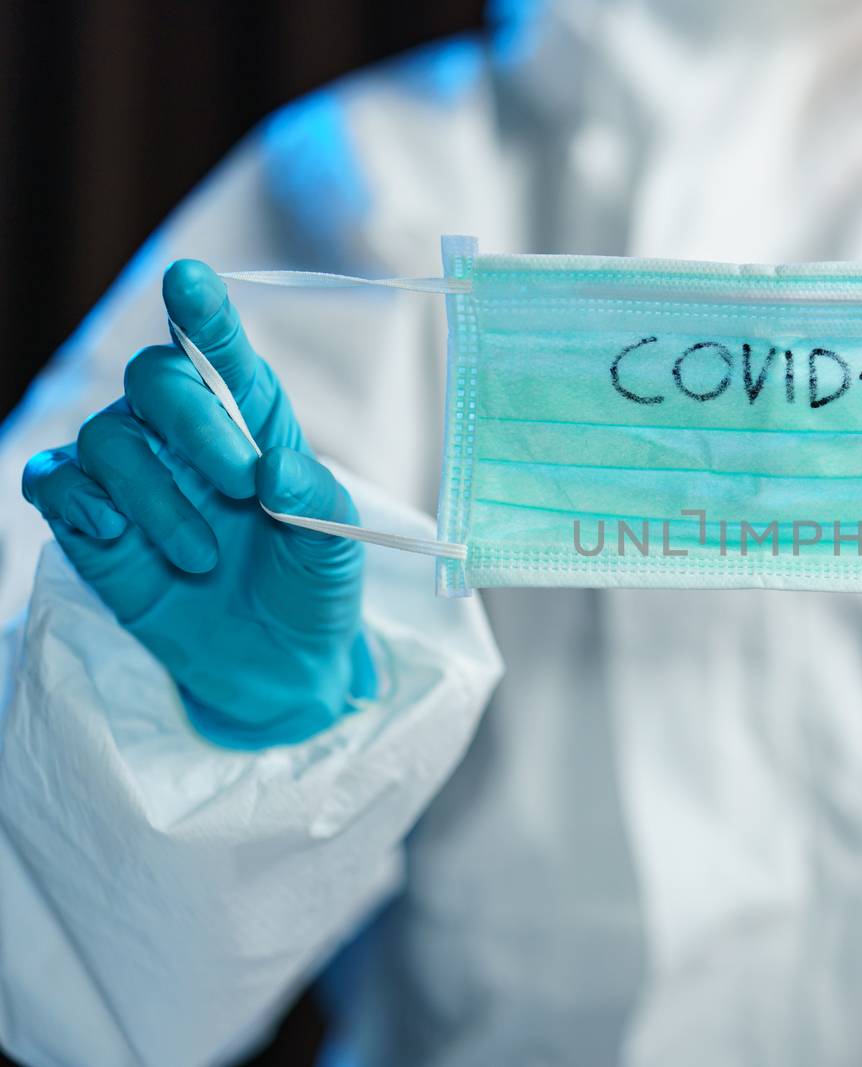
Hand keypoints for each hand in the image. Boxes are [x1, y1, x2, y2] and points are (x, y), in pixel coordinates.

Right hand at [21, 260, 371, 747]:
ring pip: (107, 438)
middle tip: (244, 486)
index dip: (202, 313)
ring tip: (203, 556)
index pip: (220, 351)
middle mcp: (185, 435)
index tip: (189, 279)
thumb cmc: (312, 585)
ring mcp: (134, 477)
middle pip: (154, 378)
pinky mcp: (92, 525)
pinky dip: (79, 501)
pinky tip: (118, 534)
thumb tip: (274, 471)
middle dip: (196, 423)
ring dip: (156, 495)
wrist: (281, 666)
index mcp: (252, 420)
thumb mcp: (336, 544)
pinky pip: (55, 483)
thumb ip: (316, 500)